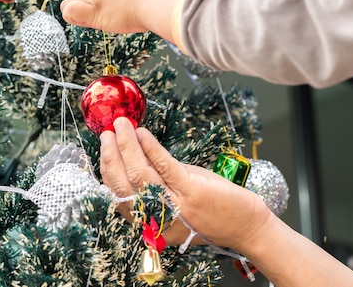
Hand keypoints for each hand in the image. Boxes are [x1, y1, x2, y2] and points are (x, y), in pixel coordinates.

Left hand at [60, 0, 187, 42]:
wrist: (157, 0)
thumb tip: (106, 2)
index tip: (109, 4)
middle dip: (88, 6)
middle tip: (110, 13)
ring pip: (69, 5)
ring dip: (82, 15)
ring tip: (103, 18)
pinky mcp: (91, 7)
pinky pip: (68, 12)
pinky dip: (75, 19)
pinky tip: (91, 21)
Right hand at [99, 117, 270, 249]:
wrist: (246, 227)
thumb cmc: (212, 212)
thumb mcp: (177, 200)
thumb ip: (158, 182)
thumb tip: (137, 151)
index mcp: (149, 223)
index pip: (118, 196)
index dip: (107, 169)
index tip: (105, 147)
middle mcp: (157, 219)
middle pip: (123, 185)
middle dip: (112, 155)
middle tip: (108, 132)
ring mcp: (174, 206)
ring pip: (140, 175)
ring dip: (128, 146)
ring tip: (122, 125)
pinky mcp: (192, 192)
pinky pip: (165, 167)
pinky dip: (151, 148)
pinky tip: (143, 134)